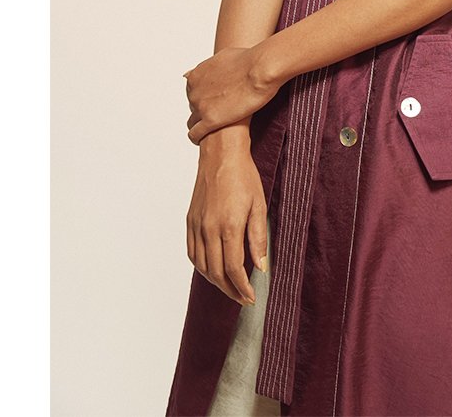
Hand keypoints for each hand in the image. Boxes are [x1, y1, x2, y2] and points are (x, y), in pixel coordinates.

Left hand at [183, 45, 282, 144]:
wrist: (260, 69)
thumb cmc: (248, 60)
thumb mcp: (222, 56)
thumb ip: (206, 67)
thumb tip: (192, 72)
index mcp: (196, 76)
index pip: (193, 92)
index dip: (205, 97)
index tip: (215, 100)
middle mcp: (194, 91)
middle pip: (193, 106)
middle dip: (204, 110)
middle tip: (221, 112)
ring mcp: (201, 106)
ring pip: (192, 122)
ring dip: (201, 125)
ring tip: (214, 129)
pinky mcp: (210, 121)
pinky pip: (195, 135)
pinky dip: (198, 138)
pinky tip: (207, 139)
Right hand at [186, 135, 268, 305]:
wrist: (220, 154)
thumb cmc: (243, 176)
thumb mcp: (259, 206)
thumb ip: (258, 238)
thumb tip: (261, 266)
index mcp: (228, 226)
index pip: (234, 269)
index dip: (242, 288)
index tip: (251, 297)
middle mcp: (209, 229)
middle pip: (216, 273)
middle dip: (230, 290)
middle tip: (242, 298)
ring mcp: (197, 226)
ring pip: (202, 266)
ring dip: (215, 282)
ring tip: (230, 287)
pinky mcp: (190, 221)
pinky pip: (193, 253)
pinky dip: (202, 267)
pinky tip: (212, 269)